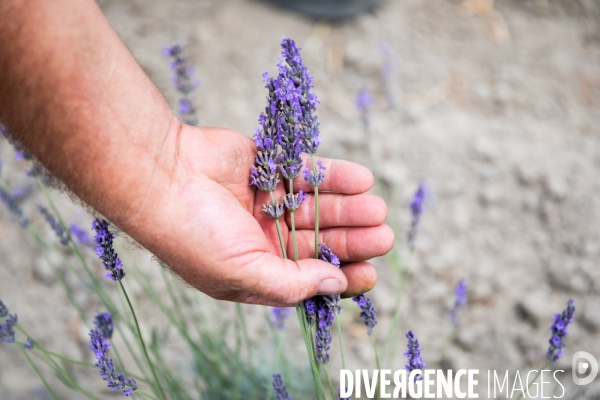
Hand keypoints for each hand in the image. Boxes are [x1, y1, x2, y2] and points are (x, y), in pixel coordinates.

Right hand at [137, 124, 393, 305]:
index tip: (370, 275)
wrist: (159, 175)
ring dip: (349, 208)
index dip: (342, 278)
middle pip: (319, 241)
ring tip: (378, 208)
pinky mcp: (268, 168)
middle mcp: (264, 238)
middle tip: (384, 237)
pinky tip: (362, 179)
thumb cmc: (193, 233)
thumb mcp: (242, 273)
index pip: (309, 279)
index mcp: (256, 269)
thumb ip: (291, 283)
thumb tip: (335, 285)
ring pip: (317, 207)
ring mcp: (266, 202)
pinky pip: (307, 173)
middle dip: (353, 241)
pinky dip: (334, 176)